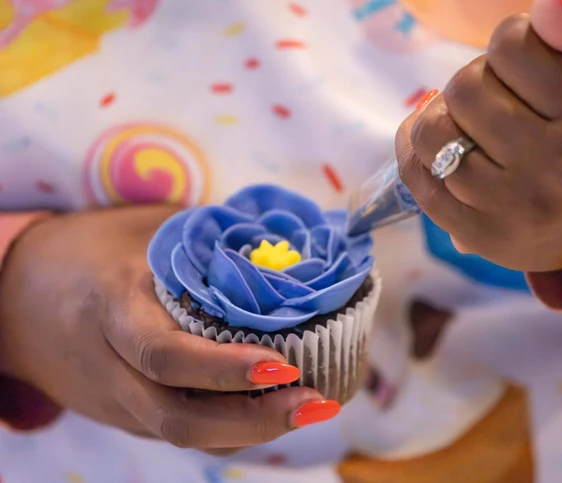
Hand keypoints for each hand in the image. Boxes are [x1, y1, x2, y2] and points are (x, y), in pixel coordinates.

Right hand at [0, 206, 337, 450]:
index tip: (284, 365)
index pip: (165, 355)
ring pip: (183, 435)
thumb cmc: (92, 249)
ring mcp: (116, 399)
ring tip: (310, 409)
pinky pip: (180, 430)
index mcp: (111, 309)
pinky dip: (230, 427)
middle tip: (316, 401)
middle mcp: (111, 367)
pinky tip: (274, 411)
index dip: (225, 368)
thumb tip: (283, 245)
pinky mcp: (124, 412)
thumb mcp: (144, 231)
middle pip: (177, 419)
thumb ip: (204, 241)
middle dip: (253, 420)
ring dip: (251, 431)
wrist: (16, 296)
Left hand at [396, 0, 561, 274]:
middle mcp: (557, 167)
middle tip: (493, 97)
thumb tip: (543, 8)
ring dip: (439, 116)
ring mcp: (513, 207)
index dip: (509, 42)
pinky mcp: (478, 235)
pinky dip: (412, 151)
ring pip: (433, 134)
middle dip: (473, 80)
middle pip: (465, 88)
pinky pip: (417, 178)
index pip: (511, 46)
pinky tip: (432, 144)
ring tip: (462, 122)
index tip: (519, 62)